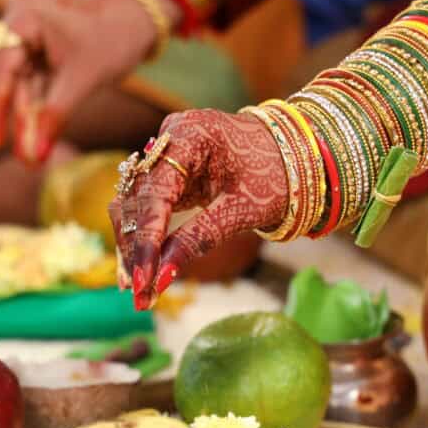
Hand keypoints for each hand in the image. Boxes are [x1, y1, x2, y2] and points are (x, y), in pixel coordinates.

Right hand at [0, 0, 180, 165]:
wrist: (141, 14)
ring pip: (21, 79)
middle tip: (24, 158)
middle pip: (10, 76)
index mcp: (24, 14)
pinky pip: (29, 73)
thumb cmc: (114, 38)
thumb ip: (55, 115)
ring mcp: (28, 26)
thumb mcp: (83, 79)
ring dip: (26, 114)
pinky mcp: (39, 40)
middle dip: (18, 118)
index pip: (3, 69)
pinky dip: (29, 99)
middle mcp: (19, 15)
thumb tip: (34, 157)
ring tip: (28, 154)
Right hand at [109, 109, 288, 308]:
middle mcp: (170, 137)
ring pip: (134, 206)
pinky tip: (142, 271)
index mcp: (192, 134)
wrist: (293, 157)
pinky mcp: (167, 172)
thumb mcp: (241, 209)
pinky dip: (144, 239)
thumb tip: (161, 278)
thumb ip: (200, 237)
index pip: (156, 192)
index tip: (143, 279)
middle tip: (140, 294)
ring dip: (134, 247)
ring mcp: (165, 152)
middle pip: (137, 199)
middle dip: (136, 250)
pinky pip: (145, 207)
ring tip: (139, 290)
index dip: (146, 239)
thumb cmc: (275, 176)